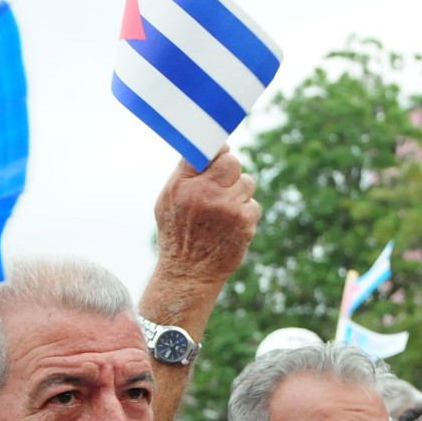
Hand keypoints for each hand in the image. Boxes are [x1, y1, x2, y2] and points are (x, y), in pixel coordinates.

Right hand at [152, 147, 260, 283]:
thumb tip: (210, 149)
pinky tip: (231, 225)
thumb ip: (186, 173)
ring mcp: (228, 208)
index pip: (208, 151)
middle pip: (233, 162)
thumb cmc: (177, 232)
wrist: (189, 272)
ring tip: (224, 209)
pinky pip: (253, 204)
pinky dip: (246, 212)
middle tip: (223, 183)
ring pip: (247, 182)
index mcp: (184, 185)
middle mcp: (206, 193)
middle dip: (230, 170)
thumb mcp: (168, 200)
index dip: (218, 151)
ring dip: (239, 192)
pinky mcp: (245, 222)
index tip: (221, 153)